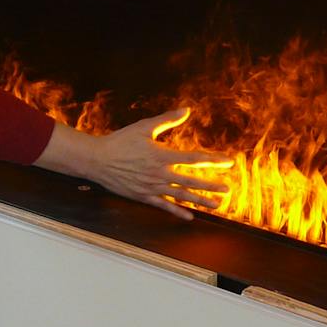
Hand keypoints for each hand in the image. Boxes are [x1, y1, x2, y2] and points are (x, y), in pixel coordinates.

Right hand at [34, 109, 230, 219]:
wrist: (97, 160)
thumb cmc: (120, 141)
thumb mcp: (144, 127)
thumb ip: (167, 120)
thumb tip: (187, 110)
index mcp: (162, 156)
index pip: (194, 159)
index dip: (213, 161)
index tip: (228, 161)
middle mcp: (160, 174)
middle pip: (192, 182)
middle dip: (211, 186)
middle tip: (227, 189)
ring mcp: (152, 187)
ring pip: (181, 196)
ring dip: (200, 201)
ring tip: (217, 205)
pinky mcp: (143, 196)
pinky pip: (164, 206)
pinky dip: (177, 211)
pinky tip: (190, 216)